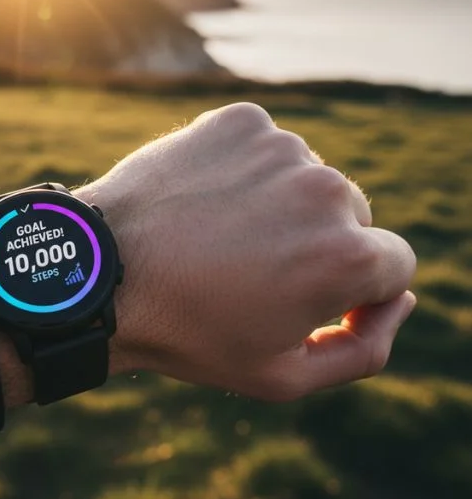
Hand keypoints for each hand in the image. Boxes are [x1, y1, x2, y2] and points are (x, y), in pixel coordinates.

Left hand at [77, 103, 415, 400]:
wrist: (100, 274)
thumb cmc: (189, 332)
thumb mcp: (283, 376)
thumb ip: (364, 349)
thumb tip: (399, 298)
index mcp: (347, 256)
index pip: (394, 264)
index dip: (358, 288)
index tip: (310, 298)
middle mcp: (325, 190)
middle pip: (353, 217)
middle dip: (319, 245)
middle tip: (253, 270)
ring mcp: (280, 148)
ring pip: (307, 180)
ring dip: (280, 206)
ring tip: (220, 236)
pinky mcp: (239, 122)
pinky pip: (265, 149)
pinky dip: (247, 171)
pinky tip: (206, 201)